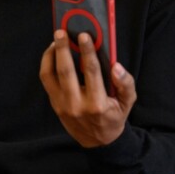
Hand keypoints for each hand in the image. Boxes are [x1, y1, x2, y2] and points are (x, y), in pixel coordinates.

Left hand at [40, 30, 136, 146]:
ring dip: (51, 55)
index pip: (91, 71)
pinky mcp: (55, 104)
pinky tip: (53, 53)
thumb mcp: (128, 102)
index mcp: (97, 103)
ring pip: (50, 75)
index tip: (84, 36)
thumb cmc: (114, 117)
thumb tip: (116, 66)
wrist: (98, 141)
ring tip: (56, 40)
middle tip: (62, 32)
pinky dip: (47, 64)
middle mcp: (76, 104)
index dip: (87, 51)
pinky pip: (47, 80)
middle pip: (66, 71)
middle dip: (63, 48)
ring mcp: (62, 105)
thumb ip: (126, 84)